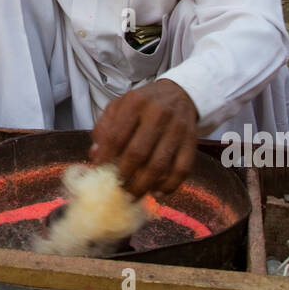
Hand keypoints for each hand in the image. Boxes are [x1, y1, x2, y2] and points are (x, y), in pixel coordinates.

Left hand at [90, 79, 198, 197]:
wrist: (178, 94)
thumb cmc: (143, 104)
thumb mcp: (119, 106)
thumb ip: (104, 128)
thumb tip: (96, 155)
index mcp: (135, 103)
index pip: (116, 135)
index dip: (106, 157)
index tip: (99, 171)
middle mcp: (159, 113)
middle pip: (138, 153)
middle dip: (124, 176)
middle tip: (116, 189)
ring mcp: (177, 128)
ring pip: (160, 165)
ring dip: (144, 186)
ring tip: (132, 195)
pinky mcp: (192, 141)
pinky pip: (182, 169)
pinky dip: (169, 185)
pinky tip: (157, 193)